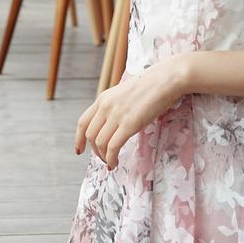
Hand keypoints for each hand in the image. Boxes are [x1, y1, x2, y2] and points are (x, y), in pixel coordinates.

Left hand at [74, 55, 188, 169]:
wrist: (165, 79)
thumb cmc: (150, 86)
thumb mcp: (124, 93)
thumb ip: (114, 106)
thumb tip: (111, 124)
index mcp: (103, 98)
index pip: (83, 122)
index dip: (78, 138)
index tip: (79, 150)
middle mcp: (106, 106)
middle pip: (90, 135)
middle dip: (94, 151)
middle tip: (103, 158)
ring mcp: (117, 114)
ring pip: (99, 143)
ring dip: (103, 157)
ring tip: (111, 162)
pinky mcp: (129, 124)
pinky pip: (112, 147)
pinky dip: (110, 159)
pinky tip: (114, 163)